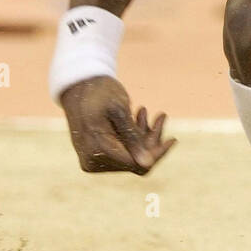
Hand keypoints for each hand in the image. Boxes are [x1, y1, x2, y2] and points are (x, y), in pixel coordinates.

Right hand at [60, 76, 176, 174]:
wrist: (77, 85)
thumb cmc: (99, 93)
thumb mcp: (119, 110)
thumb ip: (132, 137)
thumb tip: (147, 165)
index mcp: (98, 151)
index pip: (137, 164)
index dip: (157, 153)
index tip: (173, 139)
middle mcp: (92, 162)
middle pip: (134, 161)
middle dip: (150, 141)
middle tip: (160, 115)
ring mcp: (92, 161)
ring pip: (129, 157)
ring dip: (141, 137)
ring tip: (143, 111)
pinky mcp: (94, 156)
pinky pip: (120, 153)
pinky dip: (131, 138)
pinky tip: (136, 116)